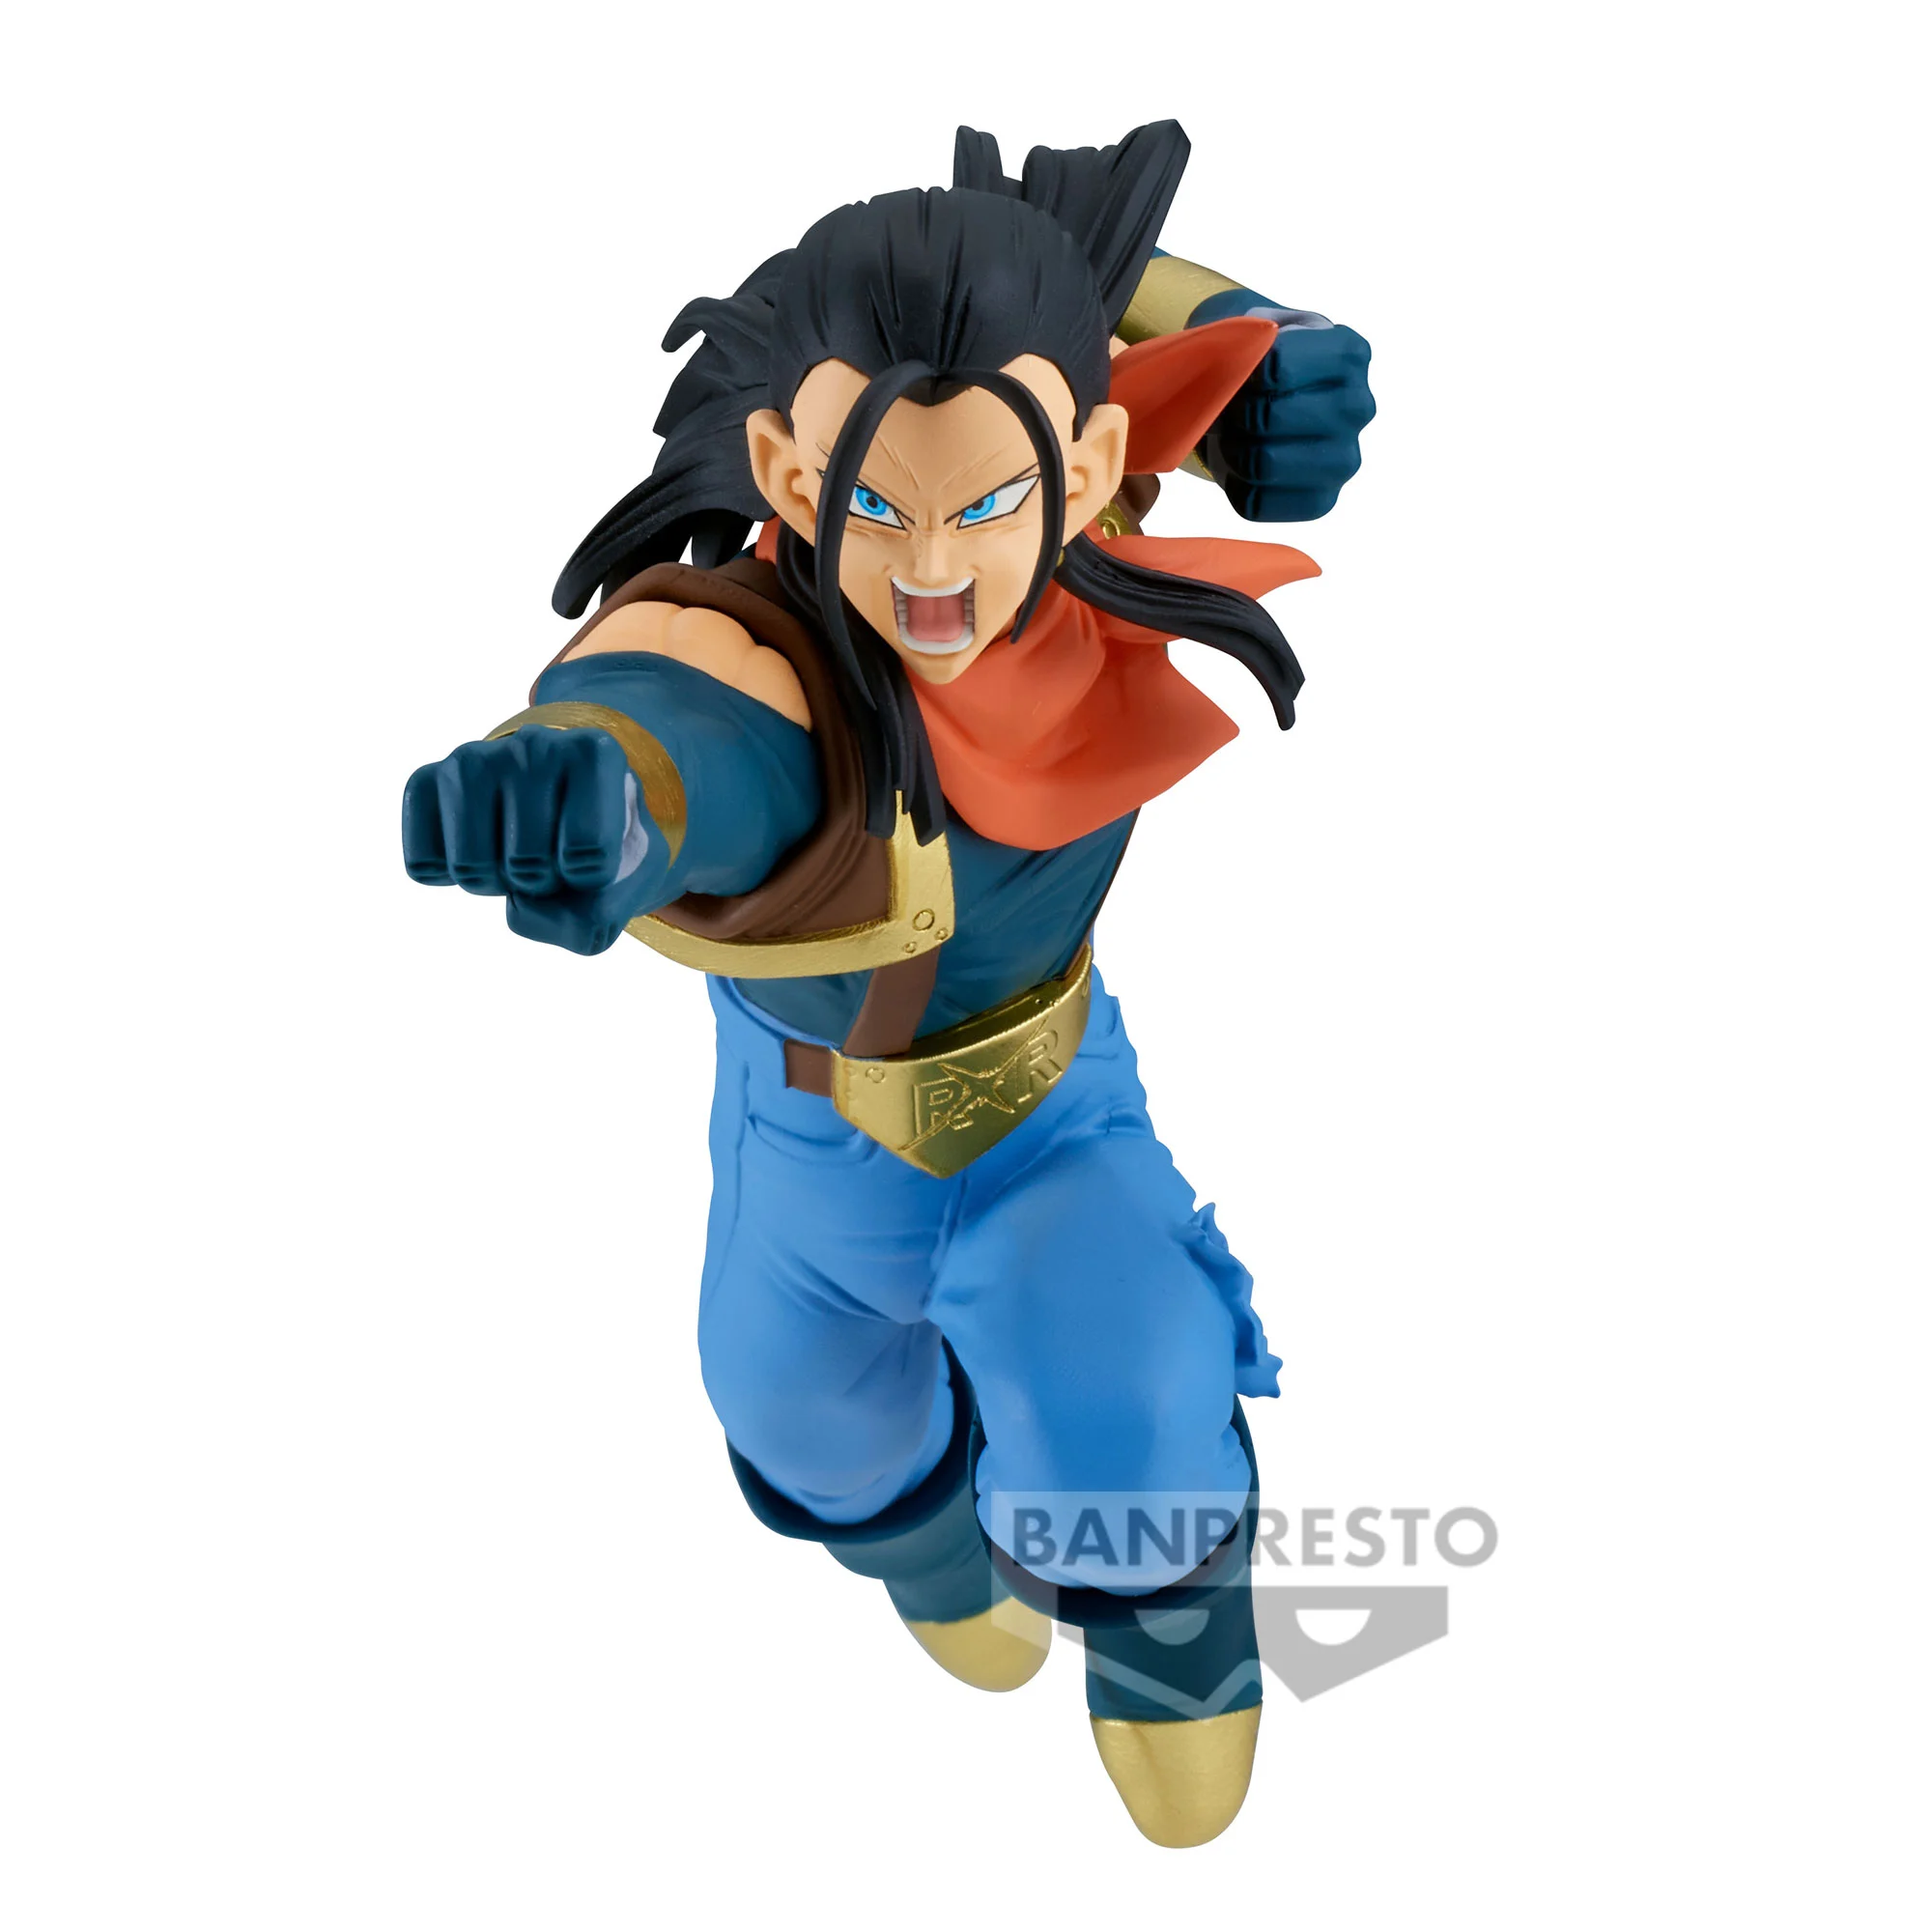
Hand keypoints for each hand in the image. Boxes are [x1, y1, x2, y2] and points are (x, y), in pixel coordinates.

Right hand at [402, 727, 656, 954]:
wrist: (558, 813)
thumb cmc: (601, 848)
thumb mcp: (632, 884)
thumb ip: (596, 916)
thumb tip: (518, 908)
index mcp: (595, 754)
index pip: (590, 854)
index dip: (592, 877)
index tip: (597, 850)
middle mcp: (533, 744)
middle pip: (527, 864)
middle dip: (542, 882)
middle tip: (552, 853)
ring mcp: (473, 758)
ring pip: (470, 867)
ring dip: (494, 882)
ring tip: (514, 851)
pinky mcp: (426, 781)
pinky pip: (423, 863)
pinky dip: (447, 877)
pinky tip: (476, 846)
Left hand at [1196, 318, 1374, 522]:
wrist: (1262, 397)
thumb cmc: (1258, 358)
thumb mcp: (1249, 328)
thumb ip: (1239, 339)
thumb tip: (1230, 365)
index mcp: (1348, 354)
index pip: (1279, 367)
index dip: (1240, 372)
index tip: (1236, 368)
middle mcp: (1358, 407)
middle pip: (1270, 418)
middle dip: (1233, 414)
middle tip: (1227, 406)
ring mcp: (1344, 459)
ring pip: (1262, 464)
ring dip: (1230, 450)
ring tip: (1232, 434)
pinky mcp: (1322, 501)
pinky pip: (1257, 503)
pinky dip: (1235, 485)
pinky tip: (1243, 465)